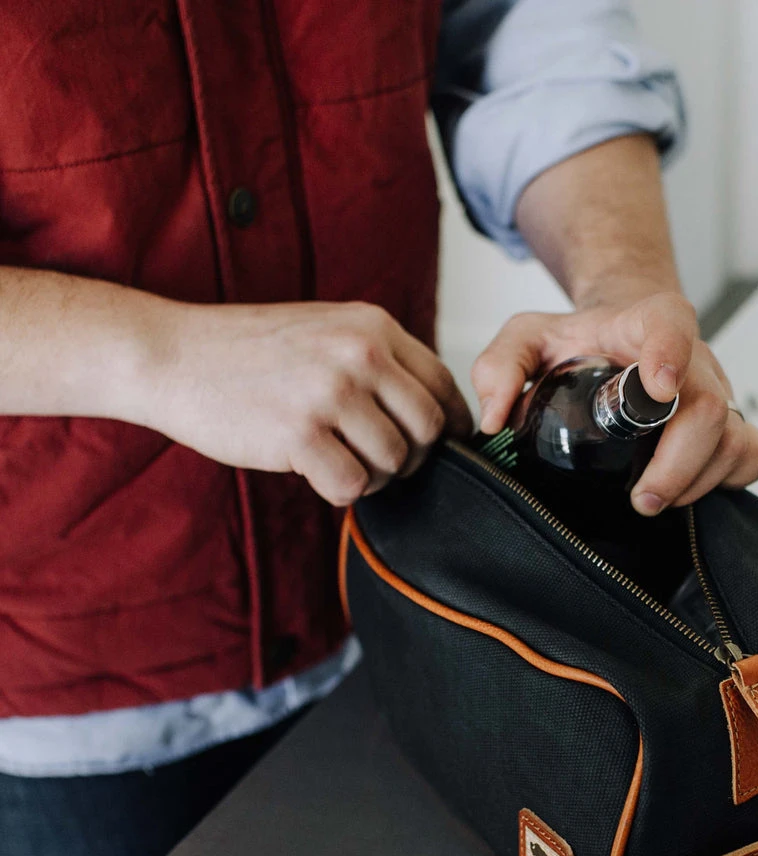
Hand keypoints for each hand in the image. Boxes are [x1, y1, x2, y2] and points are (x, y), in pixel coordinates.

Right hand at [141, 301, 472, 505]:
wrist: (170, 354)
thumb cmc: (249, 350)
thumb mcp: (326, 330)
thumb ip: (380, 361)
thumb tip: (438, 415)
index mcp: (373, 326)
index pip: (445, 384)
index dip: (449, 425)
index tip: (435, 446)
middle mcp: (360, 354)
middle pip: (430, 428)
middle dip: (414, 456)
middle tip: (380, 461)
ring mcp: (331, 393)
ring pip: (396, 461)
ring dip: (374, 476)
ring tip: (339, 462)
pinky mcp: (301, 435)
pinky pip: (354, 485)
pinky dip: (341, 490)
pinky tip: (315, 474)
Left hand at [471, 291, 757, 514]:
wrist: (621, 337)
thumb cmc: (579, 340)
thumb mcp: (527, 337)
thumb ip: (500, 365)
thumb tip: (496, 418)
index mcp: (645, 323)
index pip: (670, 324)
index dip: (670, 354)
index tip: (656, 389)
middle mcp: (692, 358)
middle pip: (708, 407)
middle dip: (679, 462)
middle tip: (642, 499)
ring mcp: (717, 392)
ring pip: (733, 438)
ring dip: (697, 482)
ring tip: (654, 500)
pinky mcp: (730, 423)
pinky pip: (753, 455)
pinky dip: (729, 481)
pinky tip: (688, 490)